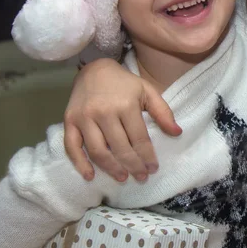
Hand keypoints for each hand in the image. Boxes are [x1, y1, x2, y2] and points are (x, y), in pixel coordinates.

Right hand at [64, 58, 181, 181]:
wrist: (94, 69)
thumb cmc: (124, 83)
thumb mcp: (147, 91)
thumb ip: (163, 111)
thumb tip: (177, 133)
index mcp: (126, 104)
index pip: (139, 138)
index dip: (147, 156)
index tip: (153, 168)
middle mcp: (104, 112)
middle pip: (119, 147)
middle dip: (132, 166)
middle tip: (141, 177)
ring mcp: (84, 118)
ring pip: (98, 151)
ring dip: (111, 168)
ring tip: (122, 178)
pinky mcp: (69, 121)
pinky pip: (72, 147)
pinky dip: (80, 164)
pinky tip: (90, 176)